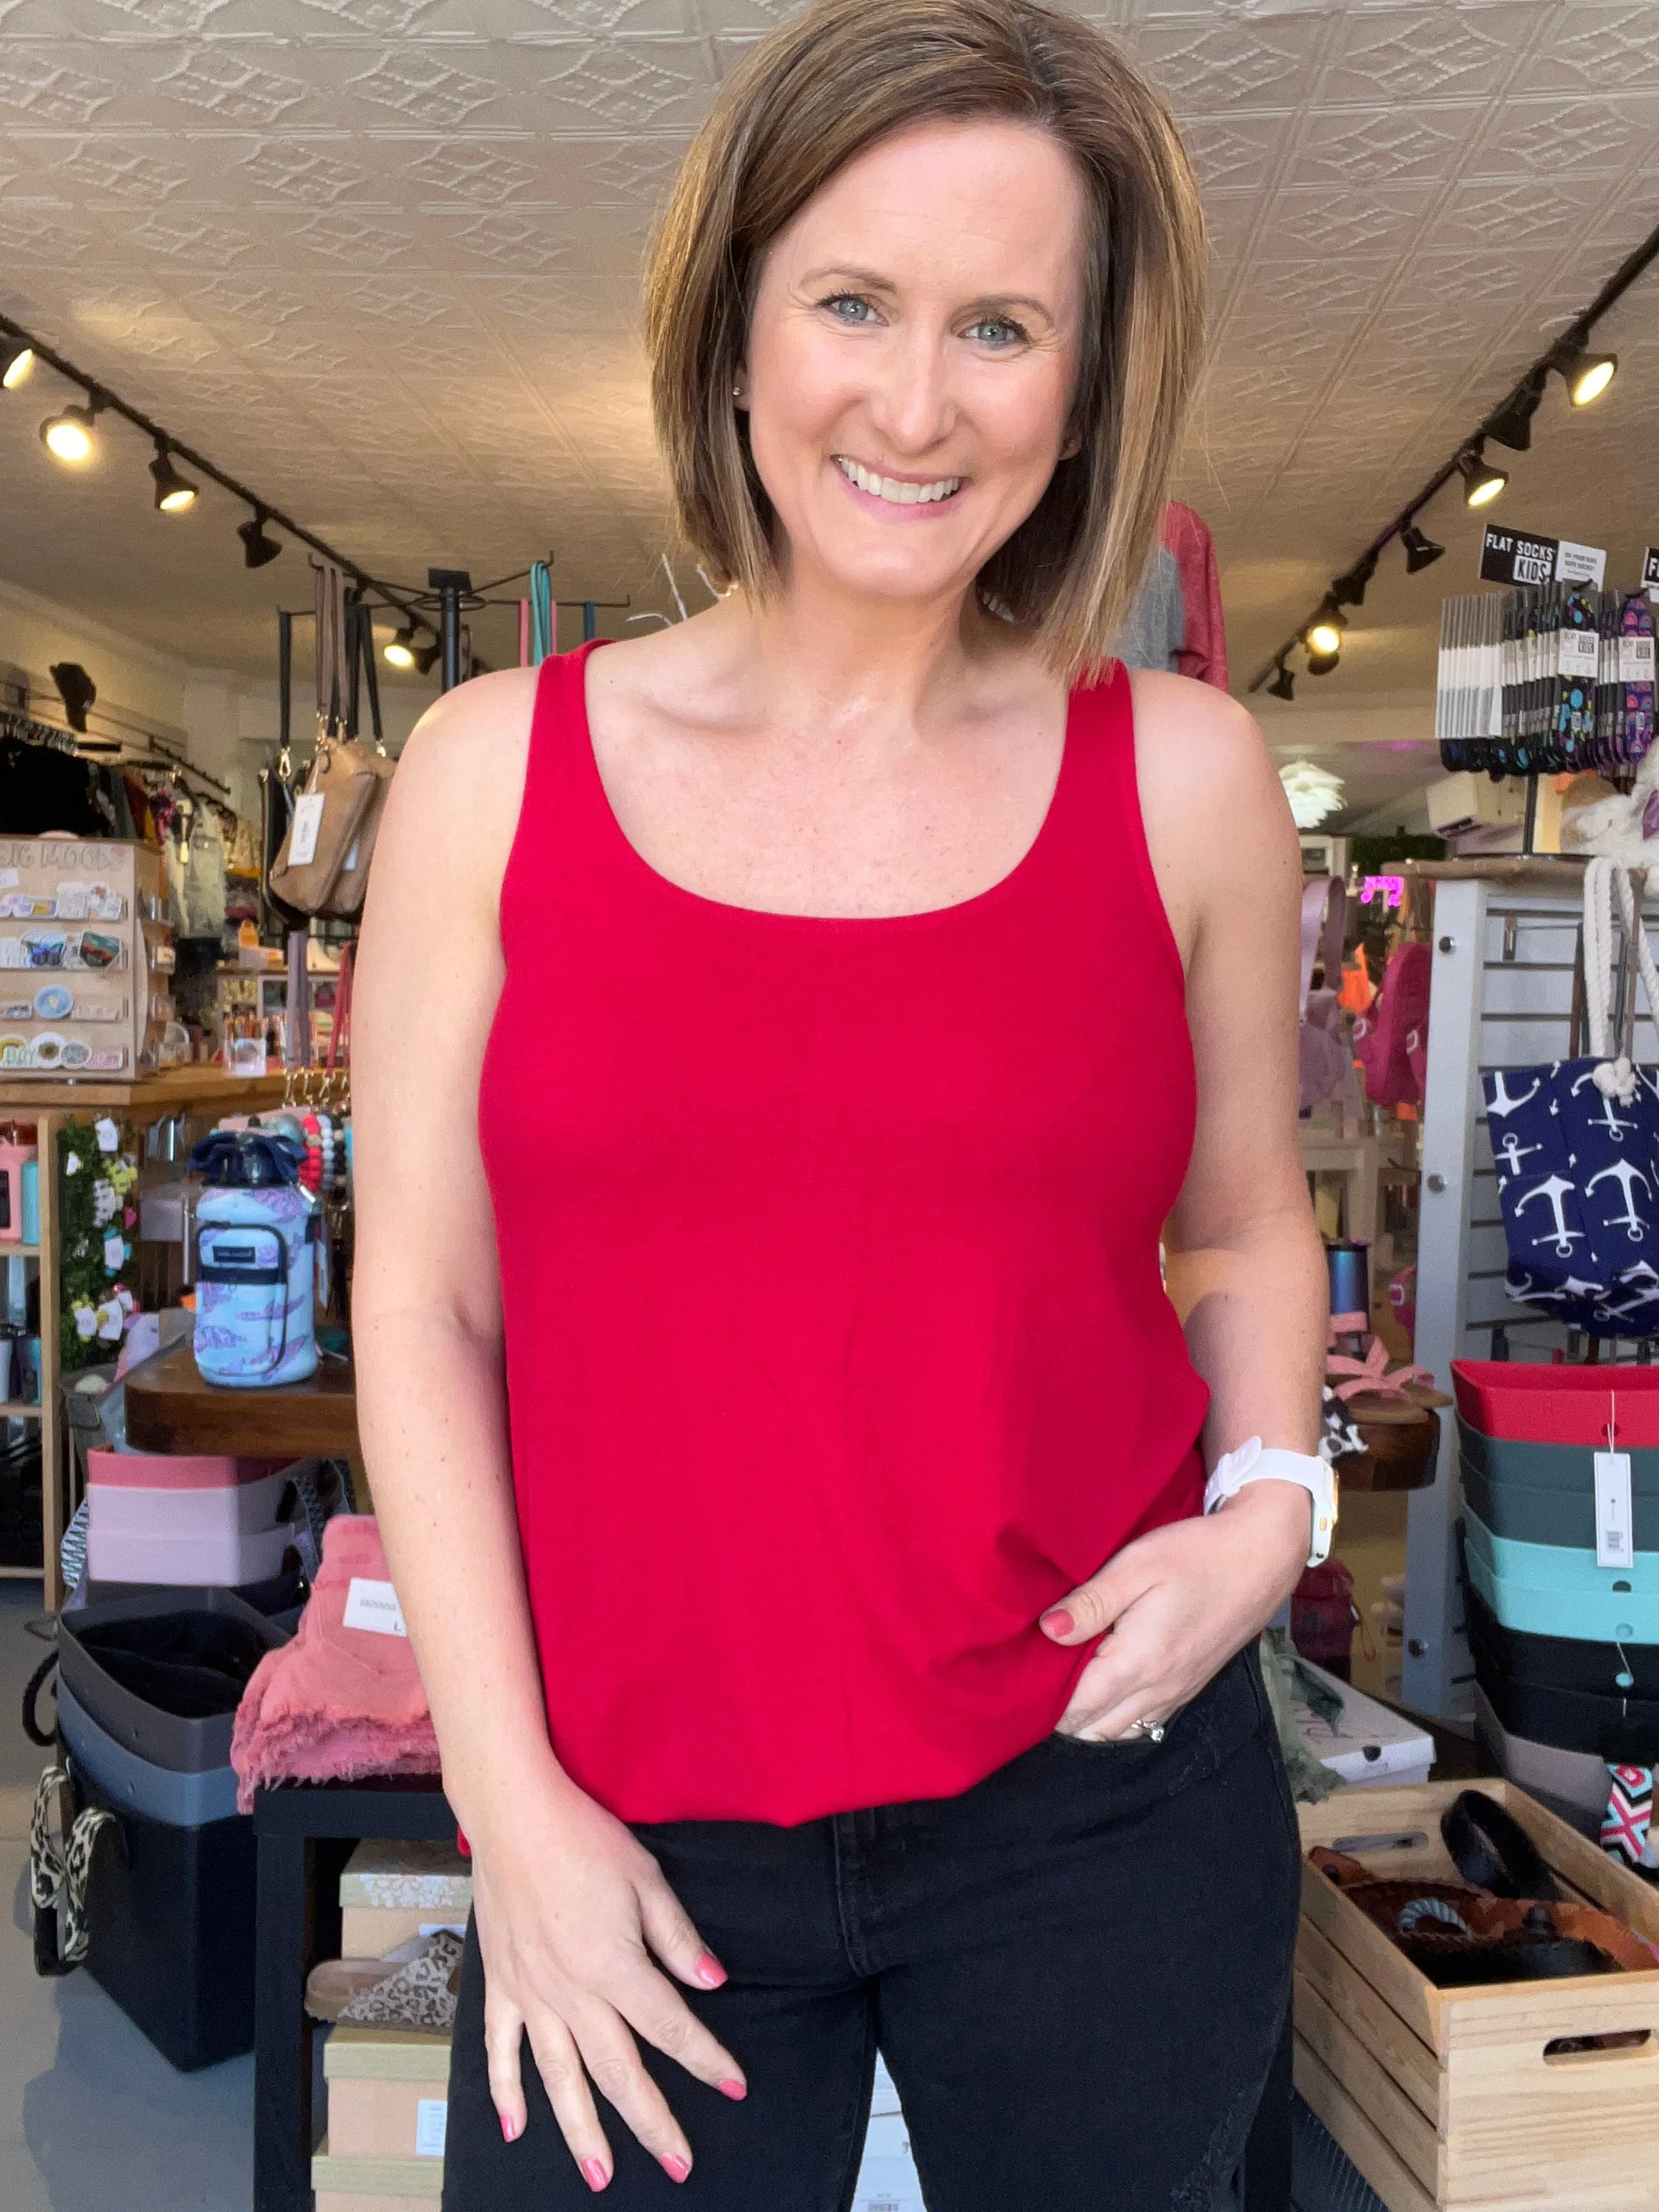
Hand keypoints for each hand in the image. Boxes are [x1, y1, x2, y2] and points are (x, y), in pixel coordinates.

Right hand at [469, 1779, 747, 2190]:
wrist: (515, 1815)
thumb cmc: (584, 1839)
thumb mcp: (647, 1879)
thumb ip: (678, 1938)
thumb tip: (713, 1982)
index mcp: (615, 1967)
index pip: (672, 2027)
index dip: (707, 2060)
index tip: (735, 2086)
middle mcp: (572, 1993)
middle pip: (618, 2071)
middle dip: (652, 2123)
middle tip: (678, 2164)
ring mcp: (531, 1995)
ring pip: (559, 2079)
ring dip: (582, 2132)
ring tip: (601, 2176)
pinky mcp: (500, 1986)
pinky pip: (501, 2051)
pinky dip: (505, 2094)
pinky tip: (516, 2129)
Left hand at [1039, 1481, 1310, 1739]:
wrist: (1262, 1557)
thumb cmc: (1197, 1554)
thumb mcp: (1137, 1567)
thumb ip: (1091, 1603)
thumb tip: (1047, 1631)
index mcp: (1138, 1663)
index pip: (1075, 1708)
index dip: (1039, 1704)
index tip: (1013, 1687)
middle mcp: (1157, 1690)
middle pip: (1091, 1731)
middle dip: (1057, 1719)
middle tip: (1026, 1689)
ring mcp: (1176, 1693)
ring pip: (1117, 1733)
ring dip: (1085, 1722)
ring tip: (1056, 1692)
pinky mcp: (1188, 1686)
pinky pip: (1142, 1722)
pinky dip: (1113, 1719)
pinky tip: (1099, 1694)